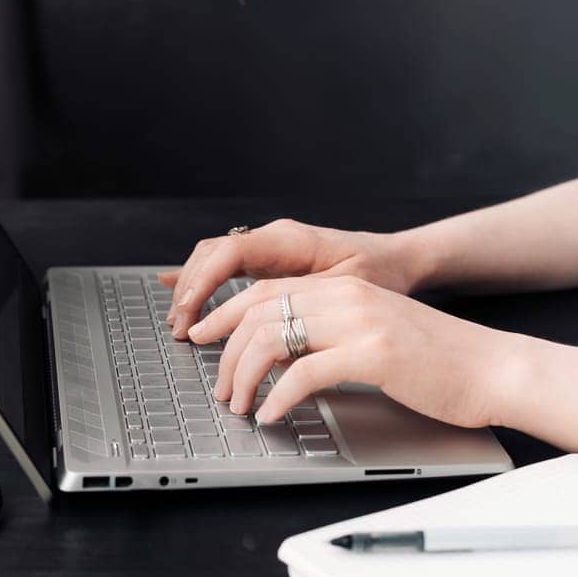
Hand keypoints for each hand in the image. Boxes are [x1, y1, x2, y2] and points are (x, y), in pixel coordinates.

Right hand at [159, 218, 418, 337]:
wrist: (398, 258)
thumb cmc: (380, 273)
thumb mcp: (348, 292)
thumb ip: (307, 305)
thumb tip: (271, 337)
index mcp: (290, 241)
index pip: (231, 252)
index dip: (204, 281)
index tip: (189, 312)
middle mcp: (274, 239)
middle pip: (214, 254)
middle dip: (190, 290)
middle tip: (179, 329)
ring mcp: (270, 248)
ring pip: (215, 258)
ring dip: (194, 288)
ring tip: (180, 322)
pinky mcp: (272, 261)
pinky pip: (227, 264)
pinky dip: (203, 279)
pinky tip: (179, 289)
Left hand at [189, 274, 517, 427]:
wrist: (491, 367)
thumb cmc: (437, 358)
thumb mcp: (375, 330)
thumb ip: (330, 330)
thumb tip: (277, 354)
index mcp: (345, 285)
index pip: (266, 289)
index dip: (225, 314)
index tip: (202, 338)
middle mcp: (347, 295)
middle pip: (260, 311)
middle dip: (226, 351)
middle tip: (220, 387)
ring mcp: (360, 321)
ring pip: (274, 338)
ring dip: (246, 376)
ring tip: (242, 406)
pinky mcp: (373, 353)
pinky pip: (305, 372)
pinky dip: (278, 396)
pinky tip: (273, 414)